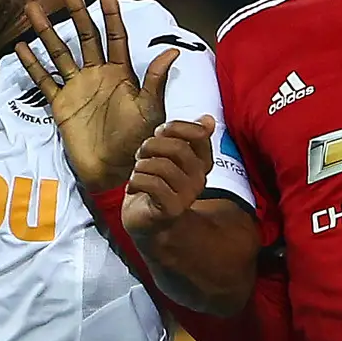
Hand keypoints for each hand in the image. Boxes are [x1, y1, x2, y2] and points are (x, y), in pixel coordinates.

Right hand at [15, 0, 177, 188]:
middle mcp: (97, 75)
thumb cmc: (138, 142)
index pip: (116, 36)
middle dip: (76, 11)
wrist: (116, 172)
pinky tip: (21, 46)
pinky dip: (33, 64)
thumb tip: (172, 51)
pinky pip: (44, 80)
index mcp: (121, 74)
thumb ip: (156, 81)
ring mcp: (77, 88)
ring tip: (32, 8)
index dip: (111, 13)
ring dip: (46, 31)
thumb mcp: (151, 110)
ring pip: (60, 52)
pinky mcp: (61, 104)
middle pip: (85, 36)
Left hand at [125, 117, 215, 236]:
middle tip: (141, 155)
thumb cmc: (153, 184)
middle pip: (177, 148)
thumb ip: (181, 136)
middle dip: (151, 146)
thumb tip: (208, 119)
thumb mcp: (165, 154)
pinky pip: (152, 184)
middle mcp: (199, 179)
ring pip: (162, 166)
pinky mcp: (172, 209)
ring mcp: (187, 196)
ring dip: (141, 166)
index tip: (159, 134)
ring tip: (137, 173)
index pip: (197, 134)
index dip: (173, 128)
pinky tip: (133, 187)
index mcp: (201, 163)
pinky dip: (136, 181)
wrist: (145, 221)